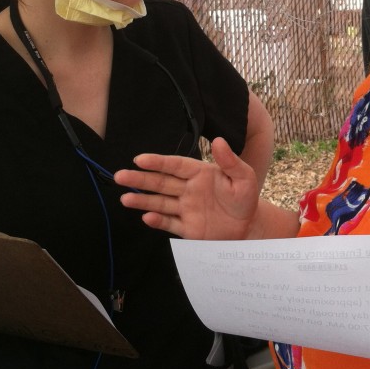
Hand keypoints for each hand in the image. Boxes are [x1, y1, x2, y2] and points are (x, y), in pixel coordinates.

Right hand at [116, 137, 260, 238]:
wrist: (250, 227)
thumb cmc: (246, 198)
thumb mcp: (244, 177)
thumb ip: (230, 161)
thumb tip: (219, 140)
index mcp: (200, 174)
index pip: (175, 165)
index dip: (158, 162)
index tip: (139, 159)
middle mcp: (189, 190)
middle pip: (161, 182)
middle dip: (140, 179)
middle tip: (120, 176)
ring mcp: (186, 209)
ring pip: (160, 203)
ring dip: (143, 200)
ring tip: (125, 199)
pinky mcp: (188, 228)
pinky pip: (170, 224)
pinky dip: (158, 221)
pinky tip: (146, 217)